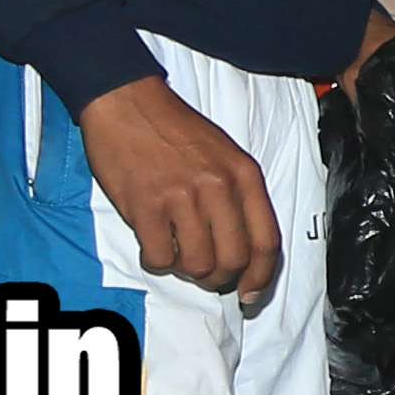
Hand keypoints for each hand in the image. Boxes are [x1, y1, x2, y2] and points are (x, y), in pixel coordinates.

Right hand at [76, 75, 283, 298]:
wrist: (129, 102)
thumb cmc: (177, 130)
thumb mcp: (226, 155)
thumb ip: (239, 197)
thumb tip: (246, 251)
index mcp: (244, 175)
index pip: (266, 241)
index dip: (260, 276)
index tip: (250, 293)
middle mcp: (218, 188)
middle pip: (232, 260)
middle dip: (220, 278)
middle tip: (206, 273)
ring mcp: (181, 198)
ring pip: (197, 264)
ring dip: (187, 270)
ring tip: (178, 252)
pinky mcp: (145, 206)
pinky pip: (159, 258)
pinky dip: (157, 260)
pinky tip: (154, 243)